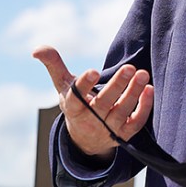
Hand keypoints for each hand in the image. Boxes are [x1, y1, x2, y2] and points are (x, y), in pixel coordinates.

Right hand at [33, 45, 153, 160]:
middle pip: (104, 103)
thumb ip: (54, 65)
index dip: (84, 85)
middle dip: (117, 86)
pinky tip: (149, 89)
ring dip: (133, 93)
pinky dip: (144, 108)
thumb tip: (36, 49)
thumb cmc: (75, 102)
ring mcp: (108, 128)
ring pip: (122, 112)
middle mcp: (90, 120)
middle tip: (129, 67)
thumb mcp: (63, 85)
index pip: (76, 98)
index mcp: (73, 107)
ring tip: (142, 74)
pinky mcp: (124, 134)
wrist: (86, 137)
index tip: (93, 71)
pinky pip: (136, 123)